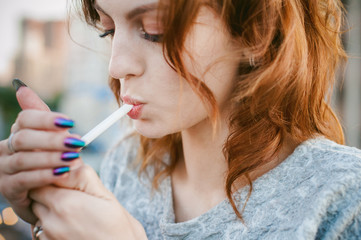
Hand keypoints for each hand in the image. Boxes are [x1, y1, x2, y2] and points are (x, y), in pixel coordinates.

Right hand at [0, 86, 82, 223]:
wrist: (47, 195)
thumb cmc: (50, 162)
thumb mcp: (50, 138)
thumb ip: (41, 116)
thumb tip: (21, 87)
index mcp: (17, 133)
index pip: (25, 119)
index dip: (47, 119)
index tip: (70, 123)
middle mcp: (5, 149)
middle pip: (24, 138)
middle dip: (53, 140)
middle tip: (78, 143)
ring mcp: (4, 169)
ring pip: (25, 159)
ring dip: (52, 158)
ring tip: (74, 158)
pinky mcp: (8, 189)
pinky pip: (25, 179)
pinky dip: (45, 175)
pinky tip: (63, 173)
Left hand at [30, 165, 147, 239]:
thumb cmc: (119, 229)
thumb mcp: (106, 197)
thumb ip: (84, 177)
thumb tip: (70, 159)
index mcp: (66, 203)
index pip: (42, 179)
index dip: (54, 175)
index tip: (67, 177)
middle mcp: (52, 221)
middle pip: (37, 195)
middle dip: (51, 190)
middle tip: (73, 193)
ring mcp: (49, 236)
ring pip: (38, 212)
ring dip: (50, 208)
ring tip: (75, 211)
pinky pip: (42, 229)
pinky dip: (52, 224)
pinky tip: (73, 225)